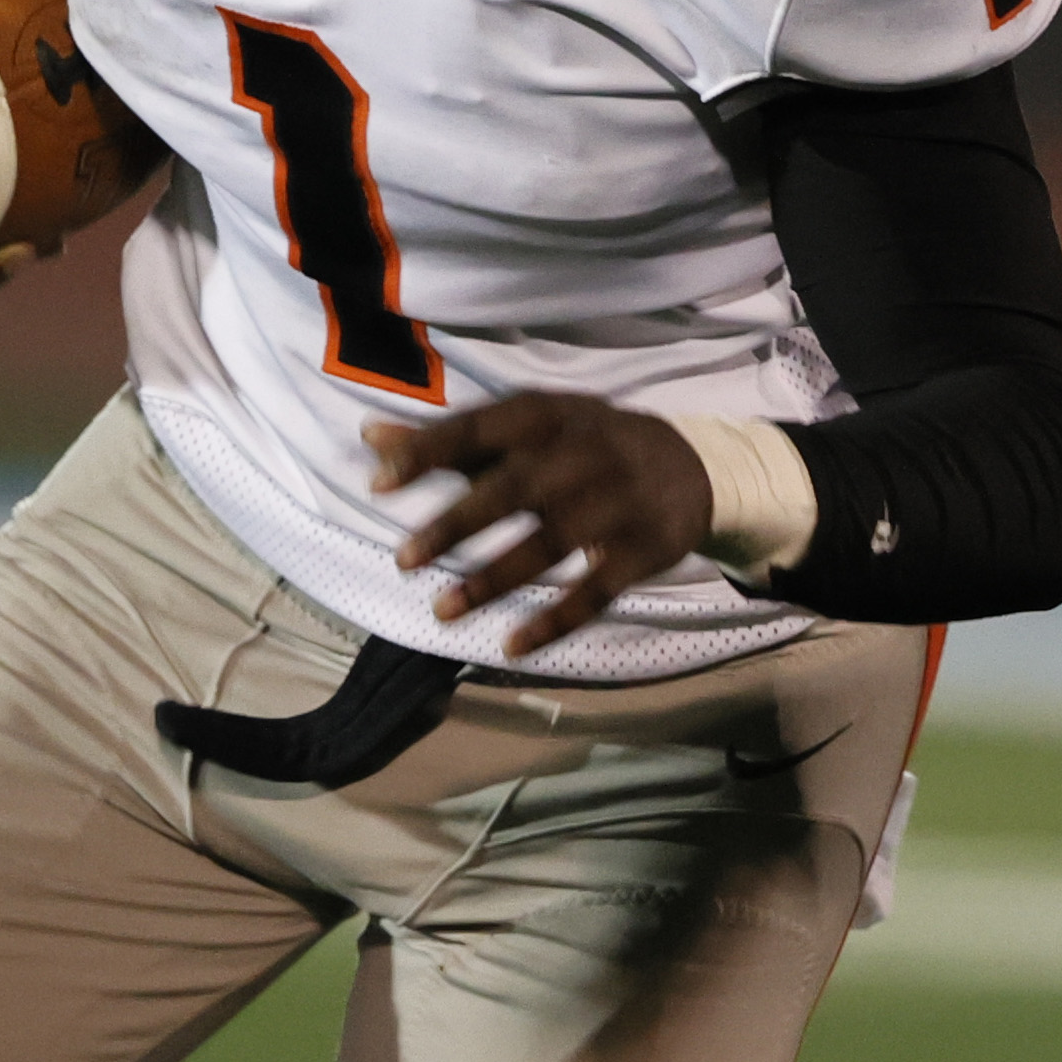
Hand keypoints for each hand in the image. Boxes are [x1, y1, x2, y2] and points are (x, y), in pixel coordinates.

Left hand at [364, 394, 712, 659]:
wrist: (692, 465)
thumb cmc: (584, 443)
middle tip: (402, 558)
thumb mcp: (528, 427)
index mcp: (548, 416)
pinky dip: (555, 620)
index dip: (431, 451)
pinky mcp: (643, 550)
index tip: (379, 482)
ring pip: (551, 543)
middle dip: (456, 524)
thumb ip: (453, 439)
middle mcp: (584, 454)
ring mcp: (617, 503)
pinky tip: (511, 645)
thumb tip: (369, 438)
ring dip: (493, 579)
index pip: (482, 429)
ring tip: (441, 611)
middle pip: (515, 489)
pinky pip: (595, 590)